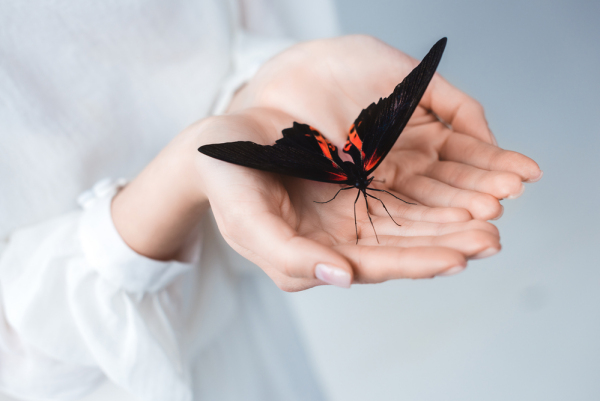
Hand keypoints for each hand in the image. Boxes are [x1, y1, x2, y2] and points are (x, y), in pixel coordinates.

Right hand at [113, 35, 540, 291]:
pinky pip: (402, 189)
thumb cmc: (228, 187)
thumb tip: (341, 278)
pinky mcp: (356, 182)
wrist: (219, 146)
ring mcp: (349, 210)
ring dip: (450, 219)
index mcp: (316, 254)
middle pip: (402, 246)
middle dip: (448, 244)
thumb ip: (288, 256)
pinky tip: (460, 189)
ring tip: (491, 215)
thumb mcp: (247, 222)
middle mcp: (339, 237)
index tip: (458, 258)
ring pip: (409, 220)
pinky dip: (433, 190)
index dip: (415, 262)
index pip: (374, 265)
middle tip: (492, 238)